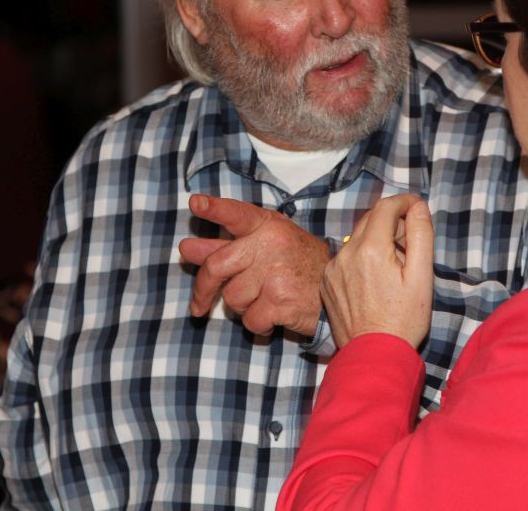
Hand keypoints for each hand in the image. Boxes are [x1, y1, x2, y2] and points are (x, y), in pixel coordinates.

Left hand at [179, 194, 330, 336]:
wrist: (341, 290)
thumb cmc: (299, 265)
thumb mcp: (269, 246)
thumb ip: (228, 246)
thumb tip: (186, 248)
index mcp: (268, 226)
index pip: (237, 214)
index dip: (214, 209)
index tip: (195, 203)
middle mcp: (271, 245)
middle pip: (217, 266)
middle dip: (203, 289)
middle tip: (198, 305)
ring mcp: (276, 273)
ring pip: (232, 299)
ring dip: (243, 307)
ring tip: (266, 299)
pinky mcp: (281, 302)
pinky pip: (250, 320)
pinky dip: (260, 324)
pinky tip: (276, 315)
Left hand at [323, 194, 433, 348]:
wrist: (374, 355)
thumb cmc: (403, 319)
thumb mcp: (421, 277)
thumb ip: (421, 236)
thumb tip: (418, 208)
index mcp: (370, 249)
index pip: (386, 207)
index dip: (405, 202)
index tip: (417, 209)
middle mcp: (346, 253)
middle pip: (371, 220)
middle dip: (393, 222)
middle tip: (411, 243)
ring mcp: (333, 268)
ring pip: (358, 238)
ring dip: (377, 240)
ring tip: (394, 266)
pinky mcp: (327, 281)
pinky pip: (346, 257)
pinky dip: (362, 257)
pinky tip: (375, 280)